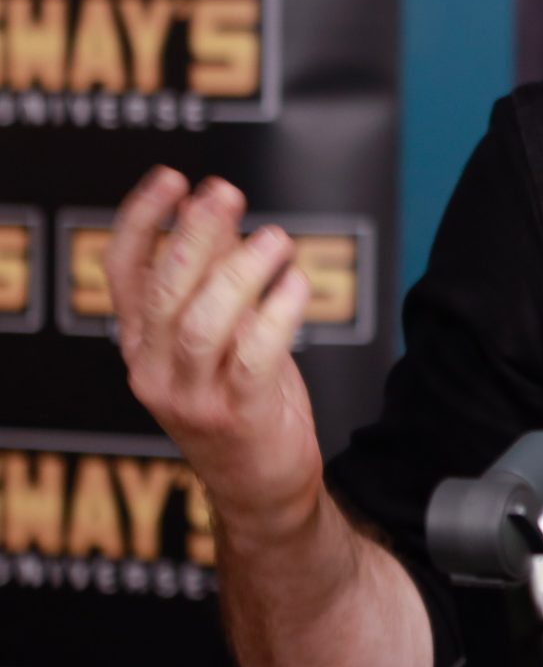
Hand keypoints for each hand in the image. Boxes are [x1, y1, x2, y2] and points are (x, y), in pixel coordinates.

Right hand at [107, 168, 321, 537]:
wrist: (263, 488)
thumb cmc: (245, 399)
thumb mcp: (222, 334)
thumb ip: (213, 277)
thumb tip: (214, 208)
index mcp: (141, 344)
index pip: (122, 272)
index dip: (141, 220)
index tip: (173, 178)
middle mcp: (154, 370)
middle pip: (162, 292)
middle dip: (192, 236)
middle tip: (226, 193)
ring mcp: (192, 398)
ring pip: (201, 324)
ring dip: (238, 273)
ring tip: (275, 239)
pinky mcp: (239, 417)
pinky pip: (252, 358)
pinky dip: (275, 315)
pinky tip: (297, 283)